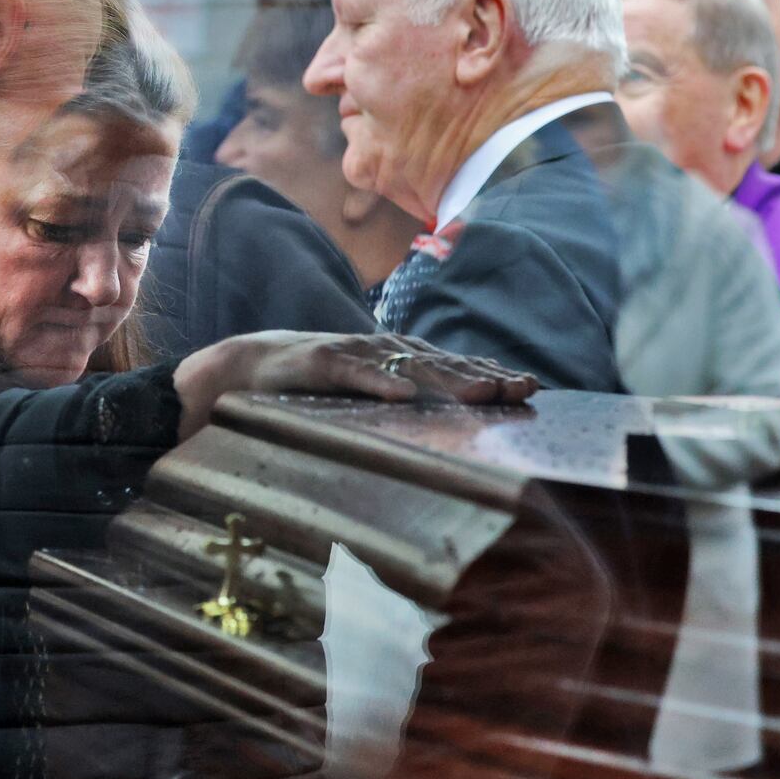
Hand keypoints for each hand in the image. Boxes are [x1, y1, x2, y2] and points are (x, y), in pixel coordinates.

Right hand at [174, 332, 537, 439]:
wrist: (247, 367)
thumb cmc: (312, 386)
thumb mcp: (364, 396)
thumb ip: (401, 403)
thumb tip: (448, 427)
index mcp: (399, 359)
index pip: (456, 365)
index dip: (494, 374)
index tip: (531, 388)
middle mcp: (384, 351)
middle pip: (444, 364)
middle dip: (486, 377)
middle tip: (522, 390)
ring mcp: (355, 354)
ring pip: (410, 367)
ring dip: (449, 379)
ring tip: (483, 392)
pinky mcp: (322, 363)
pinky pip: (355, 375)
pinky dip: (380, 383)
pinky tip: (403, 397)